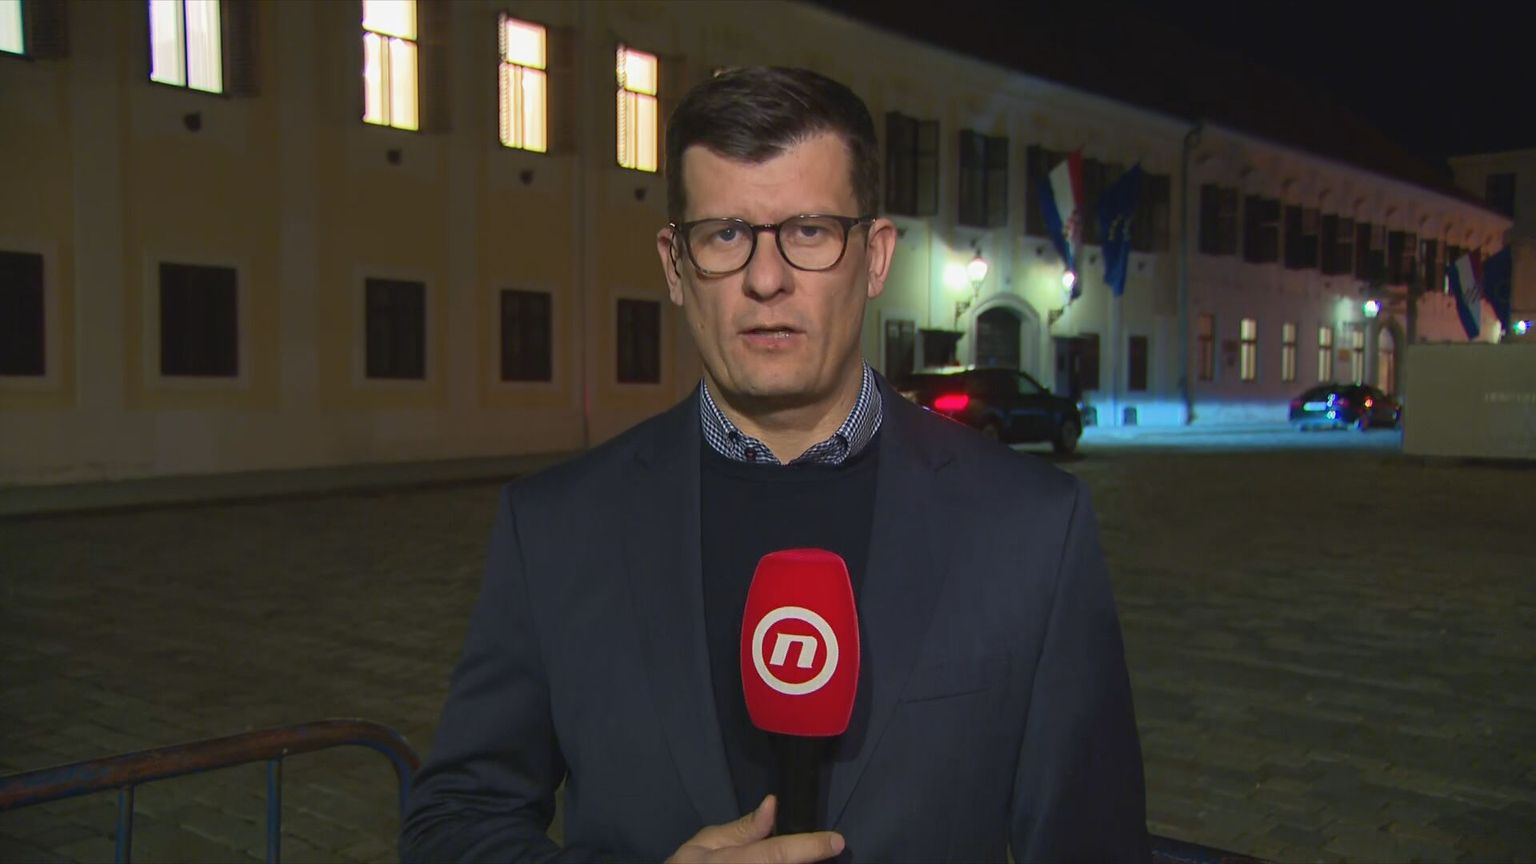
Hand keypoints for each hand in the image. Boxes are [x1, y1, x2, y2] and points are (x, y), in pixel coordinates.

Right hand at [666, 795, 844, 863]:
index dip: (809, 848)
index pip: (777, 854)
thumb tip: (773, 805)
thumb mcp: (707, 842)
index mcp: (733, 862)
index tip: (837, 841)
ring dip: (801, 863)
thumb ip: (744, 829)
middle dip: (809, 859)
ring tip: (806, 851)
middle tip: (824, 847)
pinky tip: (796, 859)